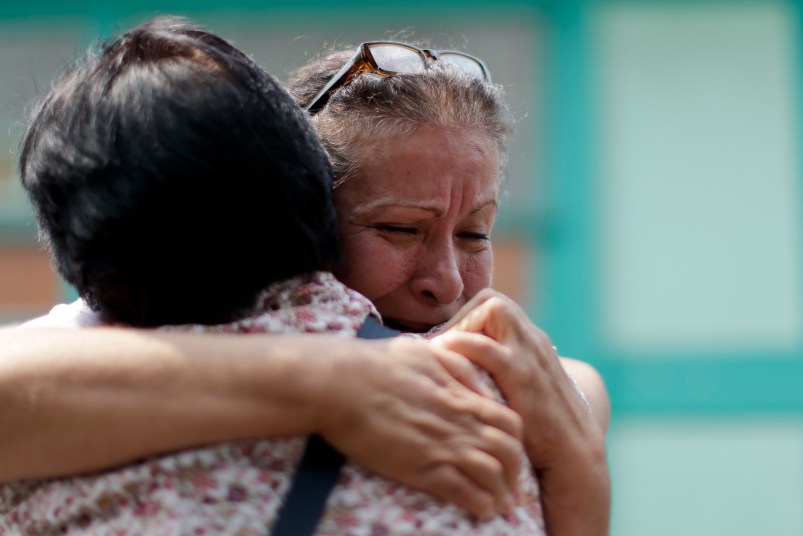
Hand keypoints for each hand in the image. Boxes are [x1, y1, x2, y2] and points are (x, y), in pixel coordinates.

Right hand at [314, 335, 523, 519]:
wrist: (340, 383)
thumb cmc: (376, 363)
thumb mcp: (427, 352)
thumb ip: (458, 368)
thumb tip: (479, 388)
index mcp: (460, 395)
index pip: (510, 423)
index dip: (516, 443)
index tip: (510, 455)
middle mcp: (459, 423)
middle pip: (509, 453)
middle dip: (515, 473)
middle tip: (510, 486)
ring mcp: (442, 447)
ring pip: (492, 476)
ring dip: (501, 493)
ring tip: (498, 504)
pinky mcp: (421, 468)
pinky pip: (464, 492)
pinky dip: (479, 504)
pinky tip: (480, 510)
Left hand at [432, 289, 610, 534]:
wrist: (573, 452)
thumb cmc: (538, 426)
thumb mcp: (520, 388)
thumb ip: (499, 372)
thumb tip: (460, 369)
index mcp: (530, 341)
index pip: (493, 306)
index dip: (467, 319)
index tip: (448, 346)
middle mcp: (532, 340)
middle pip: (492, 300)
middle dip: (464, 318)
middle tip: (445, 347)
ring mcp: (529, 355)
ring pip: (494, 309)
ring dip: (463, 327)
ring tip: (443, 352)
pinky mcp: (523, 376)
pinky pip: (488, 348)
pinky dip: (463, 346)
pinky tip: (443, 359)